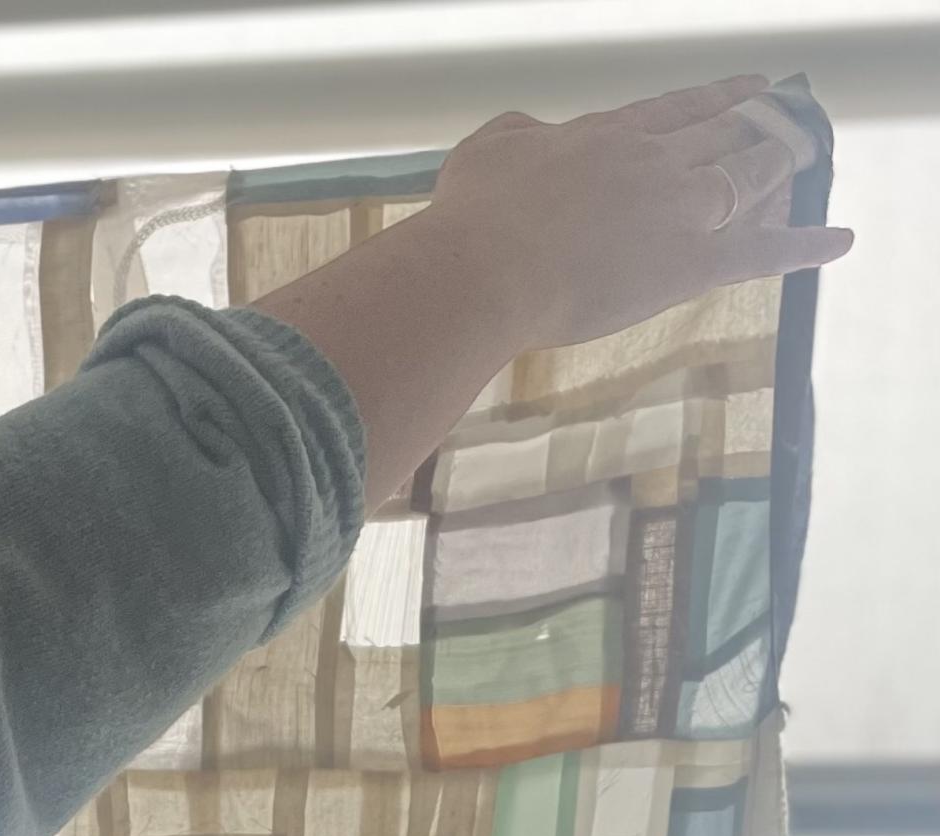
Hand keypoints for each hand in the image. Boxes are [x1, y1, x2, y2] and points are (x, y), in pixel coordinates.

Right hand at [428, 76, 852, 354]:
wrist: (484, 267)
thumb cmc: (472, 217)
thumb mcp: (487, 151)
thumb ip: (519, 137)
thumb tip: (532, 136)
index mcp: (607, 134)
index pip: (674, 111)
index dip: (713, 100)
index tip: (743, 90)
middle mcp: (654, 160)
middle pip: (719, 135)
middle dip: (754, 124)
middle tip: (784, 117)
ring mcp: (678, 207)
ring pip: (746, 177)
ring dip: (777, 165)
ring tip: (802, 157)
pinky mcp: (688, 263)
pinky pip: (761, 251)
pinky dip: (805, 245)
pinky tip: (840, 240)